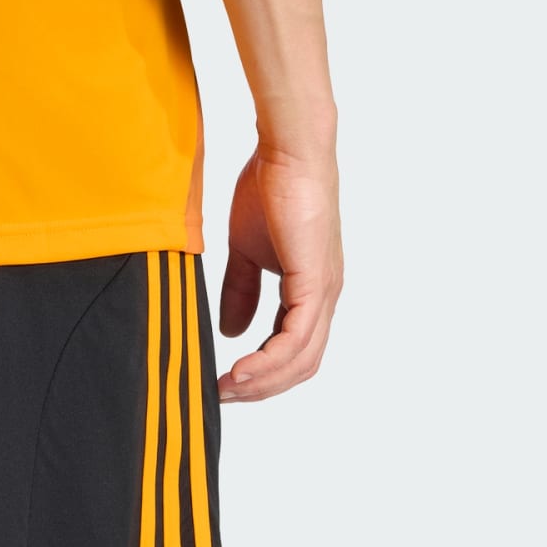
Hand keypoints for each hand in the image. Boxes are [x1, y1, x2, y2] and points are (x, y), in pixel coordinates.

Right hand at [216, 145, 342, 401]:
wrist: (287, 152)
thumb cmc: (270, 188)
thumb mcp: (247, 252)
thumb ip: (241, 292)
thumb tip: (233, 332)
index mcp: (310, 291)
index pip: (293, 351)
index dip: (261, 374)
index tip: (225, 382)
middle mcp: (323, 297)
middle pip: (300, 367)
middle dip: (260, 388)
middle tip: (223, 395)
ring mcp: (323, 292)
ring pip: (300, 361)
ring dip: (262, 382)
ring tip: (227, 389)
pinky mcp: (315, 283)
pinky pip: (295, 340)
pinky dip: (268, 362)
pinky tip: (241, 370)